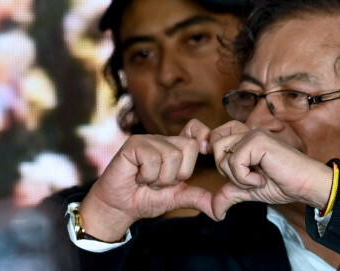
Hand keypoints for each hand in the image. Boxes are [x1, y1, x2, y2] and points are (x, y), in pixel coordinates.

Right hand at [80, 122, 214, 240]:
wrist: (119, 207)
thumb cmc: (146, 199)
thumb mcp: (177, 198)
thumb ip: (198, 198)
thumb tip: (220, 211)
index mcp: (175, 148)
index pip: (195, 128)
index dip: (203, 136)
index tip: (205, 152)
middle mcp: (164, 140)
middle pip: (190, 147)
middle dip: (178, 174)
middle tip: (161, 181)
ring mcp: (148, 140)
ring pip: (172, 156)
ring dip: (160, 178)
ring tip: (148, 180)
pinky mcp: (133, 144)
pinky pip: (153, 159)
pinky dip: (147, 176)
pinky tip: (137, 177)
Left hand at [209, 121, 332, 219]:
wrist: (305, 185)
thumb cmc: (283, 184)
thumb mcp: (249, 189)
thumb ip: (230, 193)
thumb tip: (214, 211)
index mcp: (248, 138)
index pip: (218, 135)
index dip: (216, 151)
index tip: (229, 171)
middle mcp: (250, 132)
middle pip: (216, 145)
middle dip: (225, 169)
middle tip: (247, 178)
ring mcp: (254, 135)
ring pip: (223, 156)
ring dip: (238, 177)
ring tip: (257, 179)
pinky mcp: (259, 141)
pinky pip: (235, 162)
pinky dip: (245, 178)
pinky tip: (262, 179)